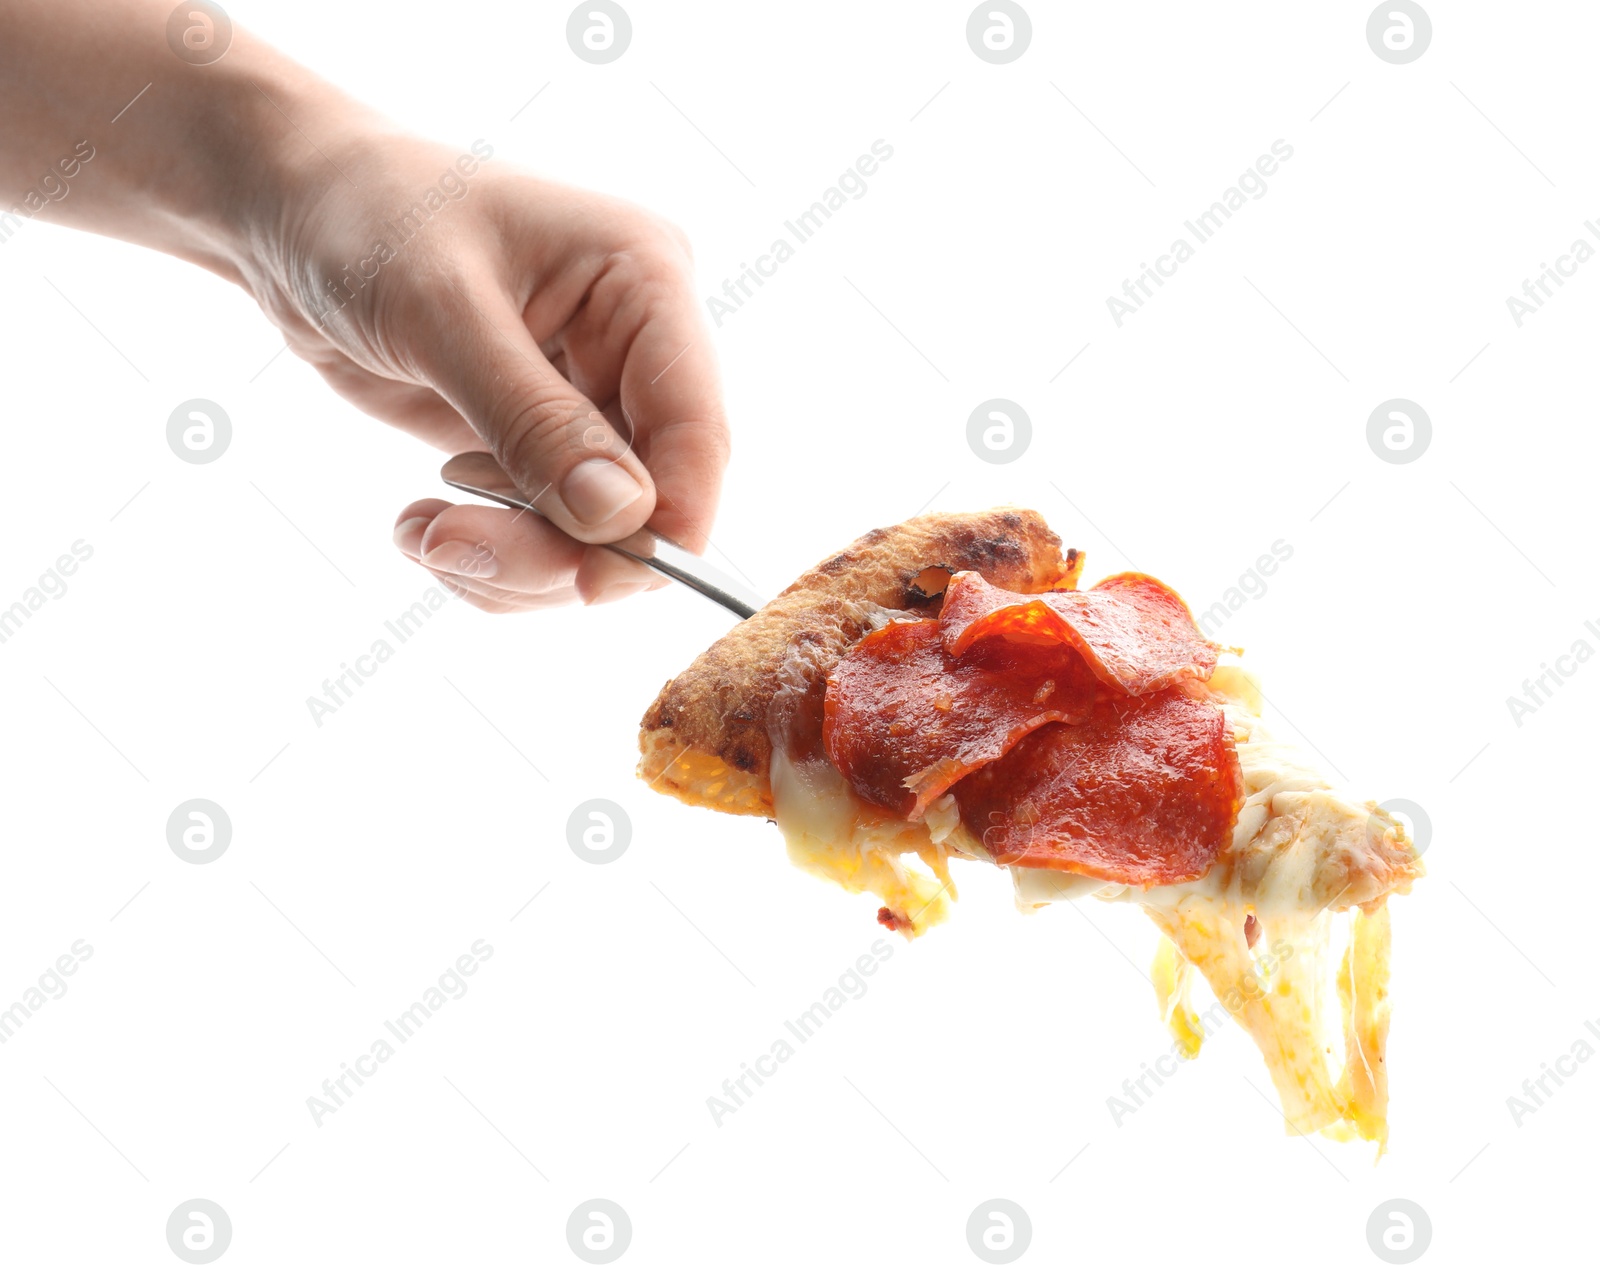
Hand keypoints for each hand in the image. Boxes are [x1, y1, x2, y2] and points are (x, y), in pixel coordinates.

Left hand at [238, 129, 728, 610]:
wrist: (295, 212)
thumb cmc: (367, 219)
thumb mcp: (439, 311)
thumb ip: (531, 418)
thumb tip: (620, 518)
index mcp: (645, 281)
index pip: (696, 428)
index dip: (668, 521)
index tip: (594, 582)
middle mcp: (636, 350)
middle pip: (651, 501)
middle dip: (561, 551)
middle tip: (454, 550)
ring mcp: (591, 404)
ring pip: (599, 538)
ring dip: (514, 563)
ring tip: (423, 535)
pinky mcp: (543, 446)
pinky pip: (547, 538)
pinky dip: (490, 558)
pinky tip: (422, 524)